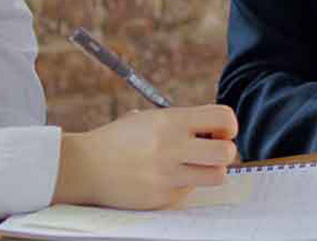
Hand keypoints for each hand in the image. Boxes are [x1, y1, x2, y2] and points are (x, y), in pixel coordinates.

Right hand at [53, 104, 237, 208]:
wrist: (87, 166)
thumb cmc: (120, 139)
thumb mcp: (150, 118)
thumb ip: (181, 122)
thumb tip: (214, 129)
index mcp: (171, 120)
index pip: (222, 117)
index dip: (229, 125)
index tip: (219, 130)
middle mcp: (173, 146)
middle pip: (226, 151)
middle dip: (227, 150)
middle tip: (213, 149)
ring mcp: (168, 175)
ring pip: (216, 176)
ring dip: (211, 171)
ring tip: (195, 165)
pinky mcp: (163, 199)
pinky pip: (190, 192)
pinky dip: (185, 185)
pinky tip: (165, 178)